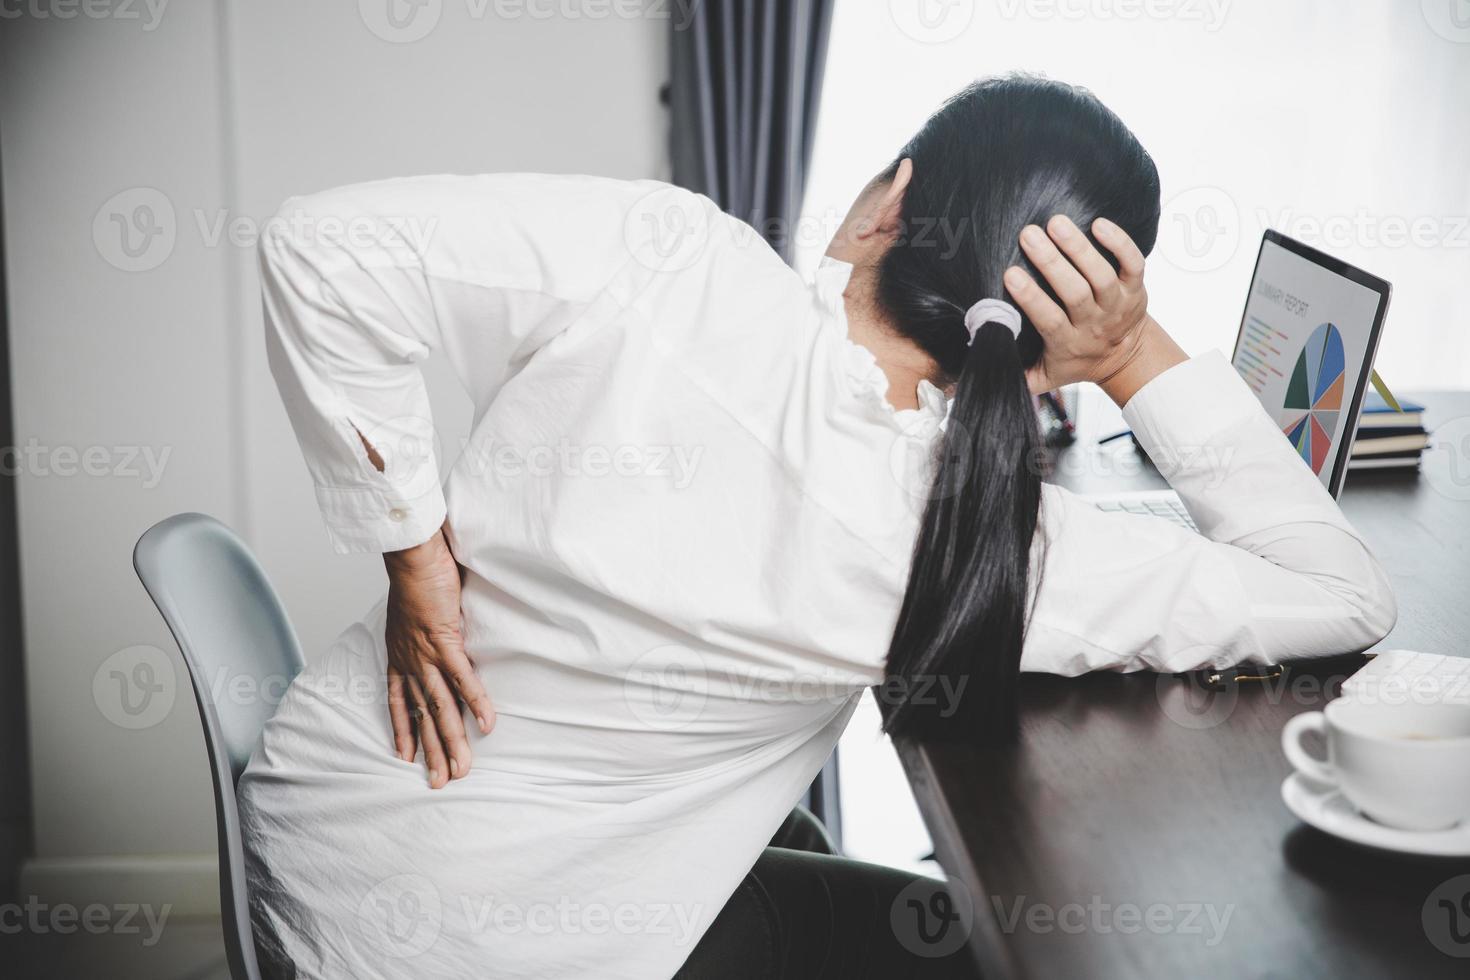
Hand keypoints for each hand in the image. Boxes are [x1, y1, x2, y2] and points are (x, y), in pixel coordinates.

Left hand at [384, 525, 493, 787]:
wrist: (412, 554)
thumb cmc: (415, 575)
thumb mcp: (412, 612)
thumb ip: (422, 632)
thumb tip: (434, 637)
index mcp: (400, 655)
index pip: (397, 703)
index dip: (402, 731)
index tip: (405, 758)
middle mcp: (410, 662)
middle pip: (422, 715)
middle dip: (431, 752)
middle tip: (439, 783)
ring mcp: (426, 654)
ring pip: (440, 707)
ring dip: (451, 741)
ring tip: (461, 771)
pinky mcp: (444, 641)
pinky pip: (462, 678)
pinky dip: (475, 703)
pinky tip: (486, 726)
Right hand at [1004, 215, 1180, 402]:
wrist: (1124, 358)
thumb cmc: (1076, 361)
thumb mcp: (1045, 378)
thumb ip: (1013, 378)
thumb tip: (964, 384)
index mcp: (1067, 342)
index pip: (1048, 319)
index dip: (1031, 297)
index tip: (1009, 274)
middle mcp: (1094, 322)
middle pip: (1075, 292)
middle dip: (1052, 263)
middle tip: (1028, 234)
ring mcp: (1117, 303)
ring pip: (1101, 275)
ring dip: (1079, 248)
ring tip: (1056, 223)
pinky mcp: (1135, 287)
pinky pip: (1133, 262)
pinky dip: (1120, 243)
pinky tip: (1099, 223)